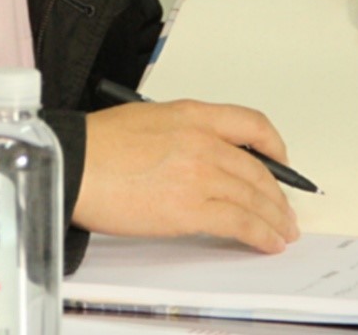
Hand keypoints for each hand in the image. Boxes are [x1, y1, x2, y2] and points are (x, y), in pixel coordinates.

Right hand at [73, 100, 299, 252]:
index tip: (281, 162)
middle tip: (285, 209)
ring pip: (254, 197)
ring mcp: (200, 174)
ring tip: (282, 231)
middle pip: (258, 169)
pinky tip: (267, 242)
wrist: (72, 164)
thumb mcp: (151, 119)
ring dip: (274, 218)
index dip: (275, 146)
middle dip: (278, 194)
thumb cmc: (97, 145)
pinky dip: (259, 234)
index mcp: (195, 115)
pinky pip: (239, 222)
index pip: (253, 124)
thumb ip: (185, 133)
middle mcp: (205, 141)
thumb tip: (204, 156)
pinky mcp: (190, 208)